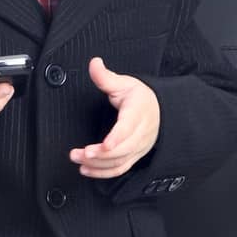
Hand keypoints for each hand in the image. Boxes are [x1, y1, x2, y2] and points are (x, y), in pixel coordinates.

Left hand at [69, 57, 160, 175]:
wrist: (159, 111)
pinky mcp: (134, 156)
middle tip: (78, 153)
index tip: (104, 145)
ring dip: (97, 165)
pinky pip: (120, 169)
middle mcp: (140, 133)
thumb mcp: (124, 83)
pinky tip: (87, 170)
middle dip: (99, 155)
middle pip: (122, 149)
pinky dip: (103, 173)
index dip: (116, 138)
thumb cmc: (140, 97)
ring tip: (77, 159)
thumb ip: (106, 77)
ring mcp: (138, 148)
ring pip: (119, 162)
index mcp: (137, 113)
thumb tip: (94, 63)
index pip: (128, 128)